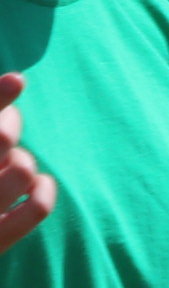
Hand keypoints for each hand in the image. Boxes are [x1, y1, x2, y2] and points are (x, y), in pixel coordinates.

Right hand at [0, 72, 53, 258]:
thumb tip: (13, 84)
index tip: (18, 80)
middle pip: (1, 137)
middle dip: (9, 123)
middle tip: (5, 127)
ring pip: (22, 167)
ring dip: (23, 159)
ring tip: (12, 163)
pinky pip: (37, 207)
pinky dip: (45, 191)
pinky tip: (42, 184)